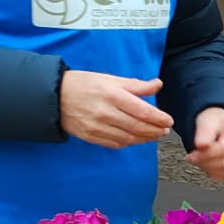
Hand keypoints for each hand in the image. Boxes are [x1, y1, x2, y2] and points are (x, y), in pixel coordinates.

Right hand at [59, 71, 173, 148]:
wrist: (55, 96)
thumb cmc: (84, 84)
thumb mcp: (110, 79)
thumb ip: (135, 85)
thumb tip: (157, 84)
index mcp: (112, 95)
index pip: (142, 110)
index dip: (158, 118)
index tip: (168, 120)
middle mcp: (105, 112)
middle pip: (137, 127)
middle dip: (155, 130)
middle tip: (165, 130)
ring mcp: (97, 127)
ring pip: (128, 138)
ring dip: (145, 138)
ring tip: (154, 135)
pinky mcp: (91, 137)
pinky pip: (115, 144)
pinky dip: (129, 143)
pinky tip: (136, 139)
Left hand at [187, 107, 223, 183]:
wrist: (221, 125)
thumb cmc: (215, 122)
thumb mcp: (207, 120)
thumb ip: (204, 132)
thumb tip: (201, 145)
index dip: (205, 155)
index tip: (192, 154)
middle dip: (205, 162)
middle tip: (193, 157)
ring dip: (208, 168)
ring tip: (200, 159)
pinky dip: (214, 173)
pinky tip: (208, 164)